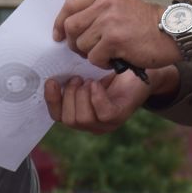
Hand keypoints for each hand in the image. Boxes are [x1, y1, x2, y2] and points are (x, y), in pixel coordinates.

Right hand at [43, 66, 175, 133]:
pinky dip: (96, 98)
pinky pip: (102, 114)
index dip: (51, 100)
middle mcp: (92, 123)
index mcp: (80, 112)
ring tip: (88, 80)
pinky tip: (97, 84)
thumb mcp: (87, 71)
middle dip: (69, 96)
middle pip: (68, 120)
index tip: (51, 81)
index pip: (58, 116)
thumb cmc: (112, 69)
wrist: (141, 68)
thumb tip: (50, 69)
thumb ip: (70, 75)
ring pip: (82, 120)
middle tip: (77, 78)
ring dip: (81, 96)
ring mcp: (106, 124)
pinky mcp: (119, 117)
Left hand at [52, 0, 180, 69]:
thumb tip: (70, 25)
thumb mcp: (122, 6)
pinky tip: (115, 60)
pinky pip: (94, 57)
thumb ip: (99, 10)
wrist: (173, 33)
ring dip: (91, 54)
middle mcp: (106, 2)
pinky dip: (102, 63)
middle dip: (74, 42)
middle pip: (71, 26)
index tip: (58, 35)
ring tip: (108, 54)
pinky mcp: (115, 39)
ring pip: (82, 44)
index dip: (60, 21)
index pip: (70, 4)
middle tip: (85, 51)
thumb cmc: (147, 25)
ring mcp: (110, 20)